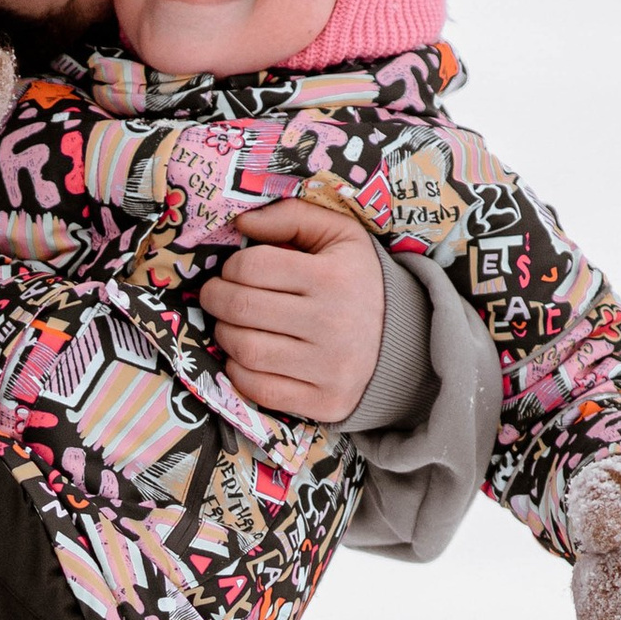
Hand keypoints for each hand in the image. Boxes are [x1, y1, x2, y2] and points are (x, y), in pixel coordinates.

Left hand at [207, 202, 386, 423]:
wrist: (404, 340)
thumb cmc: (358, 281)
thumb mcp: (338, 235)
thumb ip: (292, 217)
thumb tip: (241, 223)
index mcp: (334, 278)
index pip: (253, 267)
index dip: (231, 267)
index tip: (234, 271)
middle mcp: (333, 324)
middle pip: (242, 309)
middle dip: (216, 300)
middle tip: (217, 296)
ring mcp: (330, 368)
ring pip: (245, 350)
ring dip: (224, 335)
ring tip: (231, 325)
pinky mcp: (324, 402)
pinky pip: (259, 389)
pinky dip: (239, 372)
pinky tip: (245, 357)